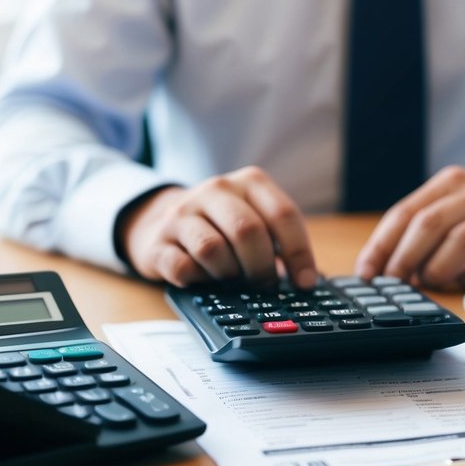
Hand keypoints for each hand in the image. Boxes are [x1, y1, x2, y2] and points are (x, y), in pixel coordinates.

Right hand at [121, 166, 318, 288]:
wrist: (160, 221)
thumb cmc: (222, 226)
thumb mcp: (254, 218)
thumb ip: (278, 239)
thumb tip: (306, 280)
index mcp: (249, 182)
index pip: (283, 214)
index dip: (300, 253)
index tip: (305, 282)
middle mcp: (216, 190)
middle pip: (248, 231)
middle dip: (262, 267)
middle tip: (265, 284)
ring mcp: (183, 212)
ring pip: (213, 250)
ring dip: (228, 274)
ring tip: (231, 277)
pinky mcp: (159, 240)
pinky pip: (183, 268)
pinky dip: (198, 280)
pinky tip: (202, 277)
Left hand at [354, 166, 464, 291]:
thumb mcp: (461, 204)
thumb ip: (427, 225)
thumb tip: (384, 264)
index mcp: (453, 182)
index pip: (406, 212)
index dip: (381, 245)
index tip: (366, 272)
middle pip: (430, 223)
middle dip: (404, 258)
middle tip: (395, 284)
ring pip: (461, 240)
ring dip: (438, 269)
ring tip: (432, 282)